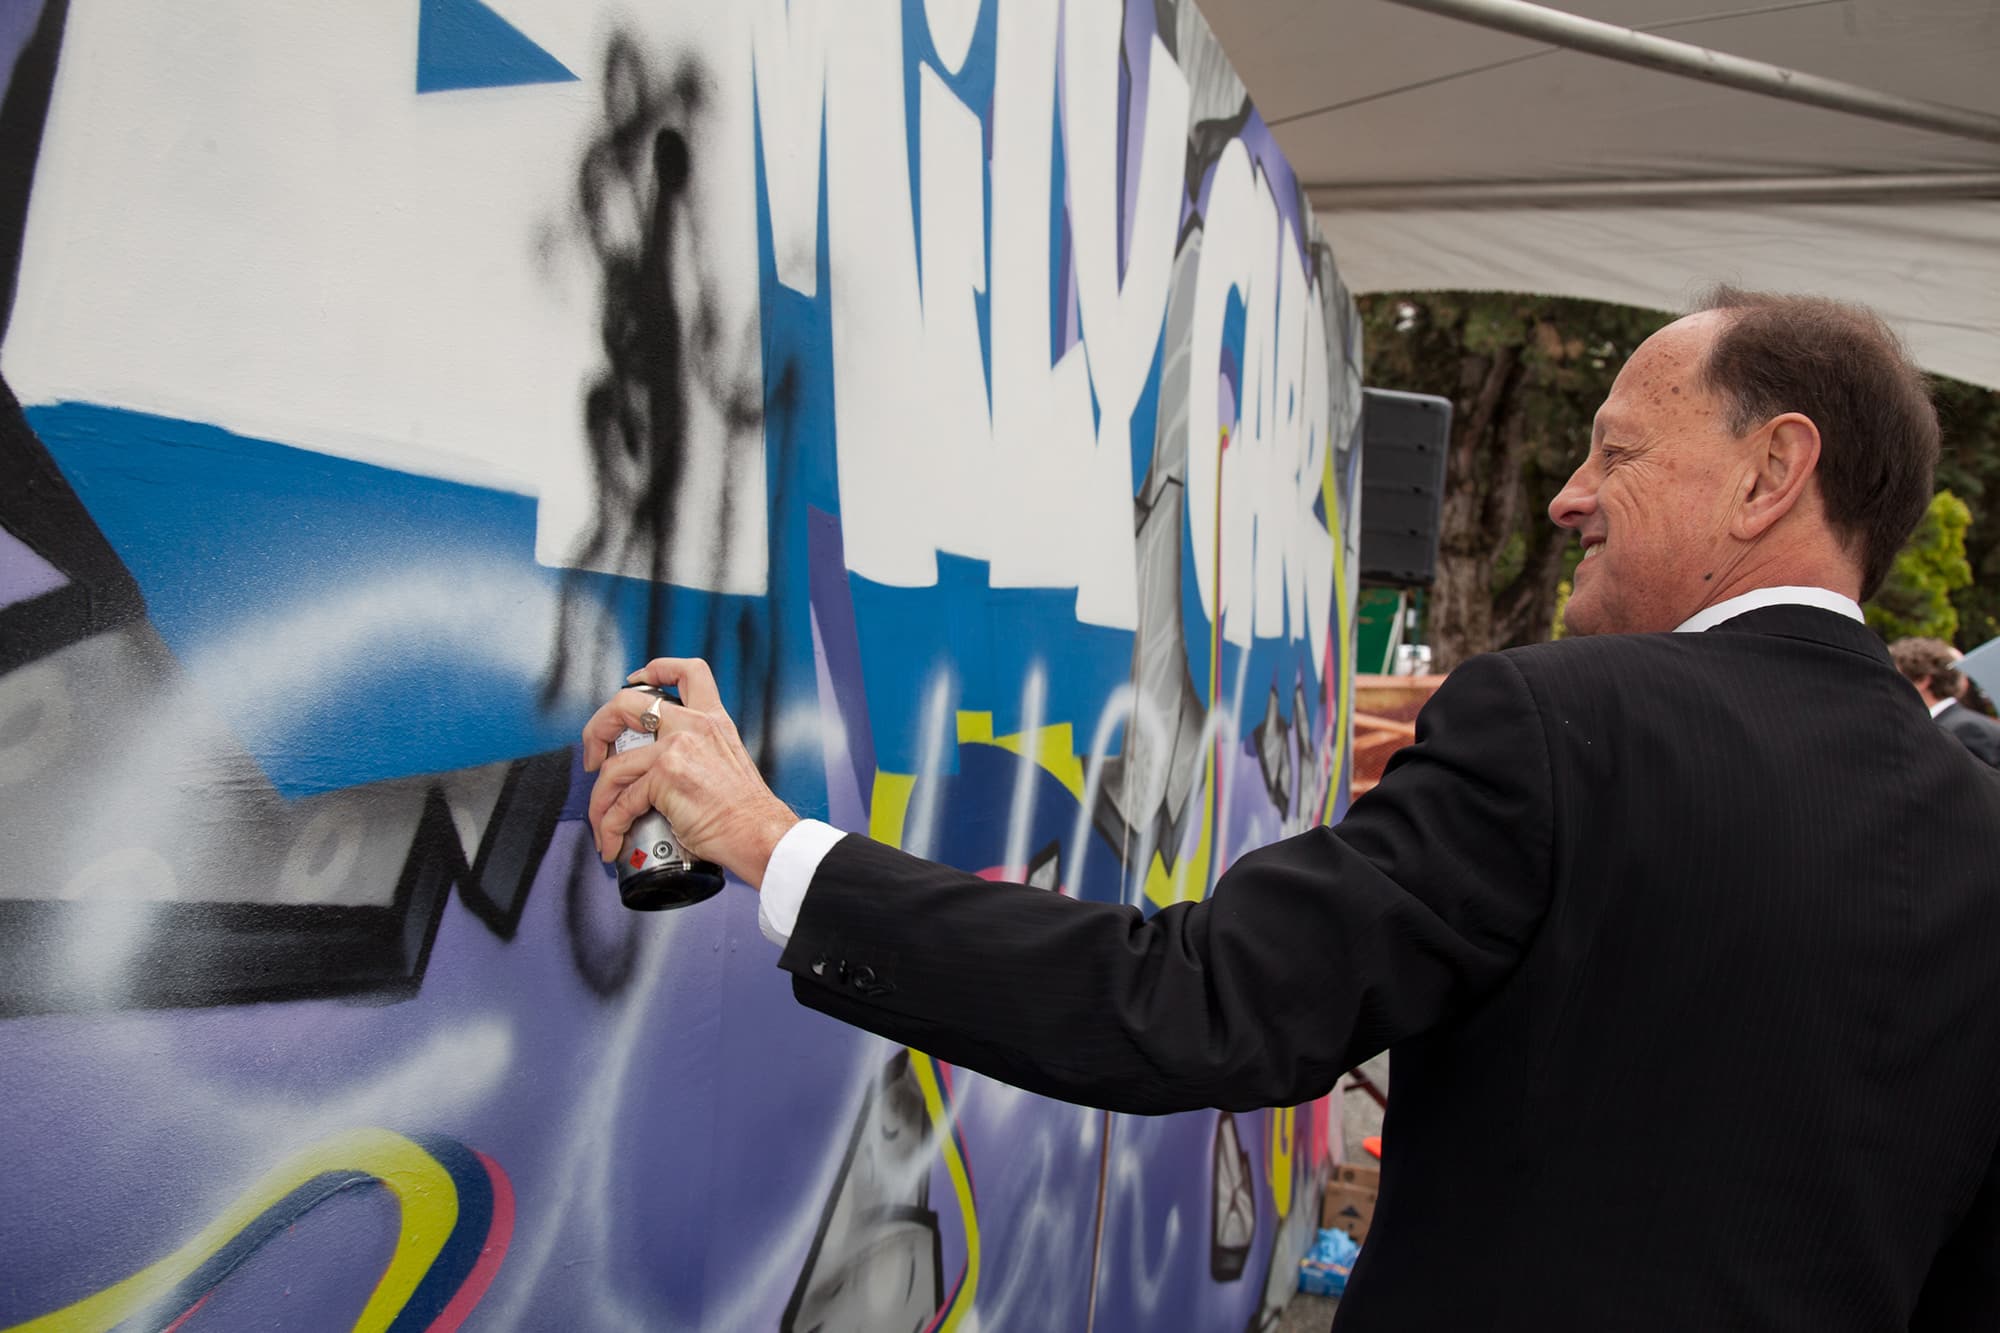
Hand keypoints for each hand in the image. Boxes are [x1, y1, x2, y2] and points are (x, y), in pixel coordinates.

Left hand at [580, 657, 798, 888]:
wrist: (760, 834)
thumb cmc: (746, 812)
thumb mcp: (729, 763)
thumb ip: (698, 752)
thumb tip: (659, 771)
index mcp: (713, 720)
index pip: (687, 672)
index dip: (654, 669)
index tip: (634, 681)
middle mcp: (693, 726)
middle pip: (626, 703)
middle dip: (596, 730)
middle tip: (594, 757)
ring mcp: (677, 748)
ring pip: (613, 766)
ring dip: (599, 800)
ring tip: (602, 822)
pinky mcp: (664, 777)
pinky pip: (621, 803)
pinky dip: (609, 826)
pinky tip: (613, 841)